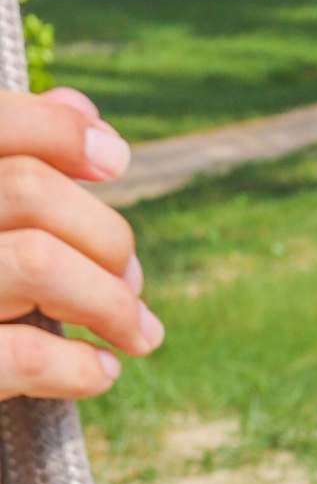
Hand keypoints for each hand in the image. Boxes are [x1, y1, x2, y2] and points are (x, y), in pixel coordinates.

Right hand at [0, 93, 155, 399]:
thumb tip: (82, 112)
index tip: (114, 160)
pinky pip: (25, 357)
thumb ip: (9, 159)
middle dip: (104, 234)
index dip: (59, 132)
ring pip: (38, 264)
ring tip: (137, 331)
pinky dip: (80, 367)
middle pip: (29, 191)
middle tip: (132, 277)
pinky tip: (100, 371)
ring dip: (110, 301)